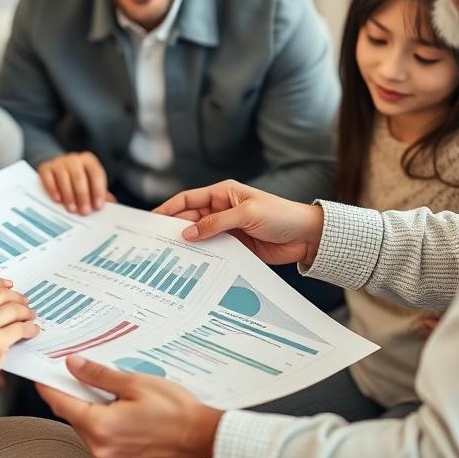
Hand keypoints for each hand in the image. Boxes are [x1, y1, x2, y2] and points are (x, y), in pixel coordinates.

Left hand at [36, 356, 222, 457]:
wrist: (203, 440)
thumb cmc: (177, 412)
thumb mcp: (135, 383)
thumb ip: (99, 375)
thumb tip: (74, 366)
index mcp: (100, 426)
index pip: (61, 404)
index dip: (49, 386)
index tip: (42, 375)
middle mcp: (101, 449)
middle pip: (74, 417)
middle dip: (75, 396)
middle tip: (83, 376)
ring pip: (87, 431)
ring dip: (91, 412)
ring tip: (112, 395)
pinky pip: (101, 444)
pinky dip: (104, 427)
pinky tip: (121, 413)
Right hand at [38, 152, 109, 214]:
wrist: (56, 168)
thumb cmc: (77, 178)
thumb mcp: (89, 181)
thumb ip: (100, 192)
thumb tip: (113, 203)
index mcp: (89, 160)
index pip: (96, 173)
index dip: (98, 190)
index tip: (98, 206)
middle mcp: (74, 159)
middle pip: (79, 177)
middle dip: (83, 196)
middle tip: (84, 211)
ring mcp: (58, 162)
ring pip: (64, 178)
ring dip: (69, 195)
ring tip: (72, 209)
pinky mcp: (45, 167)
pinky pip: (49, 178)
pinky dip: (53, 189)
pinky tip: (57, 200)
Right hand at [153, 180, 324, 266]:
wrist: (306, 236)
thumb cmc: (280, 216)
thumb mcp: (247, 214)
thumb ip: (215, 223)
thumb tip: (187, 233)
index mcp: (223, 194)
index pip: (188, 199)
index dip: (169, 208)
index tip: (152, 219)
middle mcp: (222, 210)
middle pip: (190, 219)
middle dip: (174, 229)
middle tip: (156, 242)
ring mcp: (227, 229)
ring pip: (200, 236)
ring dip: (188, 244)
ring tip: (169, 255)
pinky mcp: (235, 246)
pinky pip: (213, 250)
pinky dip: (203, 256)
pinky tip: (192, 264)